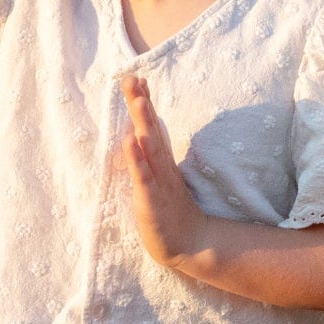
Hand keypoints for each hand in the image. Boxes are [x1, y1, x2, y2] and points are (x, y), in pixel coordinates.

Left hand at [120, 75, 209, 268]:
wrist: (192, 245)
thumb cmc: (172, 213)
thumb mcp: (161, 183)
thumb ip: (152, 161)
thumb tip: (142, 137)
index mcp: (161, 163)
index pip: (152, 127)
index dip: (145, 104)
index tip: (137, 78)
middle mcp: (161, 167)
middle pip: (151, 130)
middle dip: (141, 105)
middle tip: (133, 79)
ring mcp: (159, 182)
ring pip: (150, 149)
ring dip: (144, 124)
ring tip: (138, 102)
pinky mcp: (152, 200)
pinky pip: (144, 177)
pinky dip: (137, 160)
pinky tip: (131, 142)